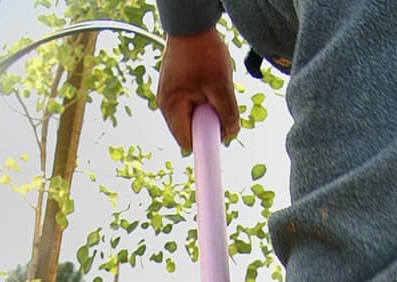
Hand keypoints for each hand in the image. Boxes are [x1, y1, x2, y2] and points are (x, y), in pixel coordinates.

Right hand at [157, 29, 240, 150]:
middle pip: (189, 130)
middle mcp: (166, 105)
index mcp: (172, 107)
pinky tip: (208, 84)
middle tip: (219, 105)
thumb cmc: (203, 51)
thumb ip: (227, 113)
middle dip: (207, 123)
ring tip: (213, 89)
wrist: (191, 24)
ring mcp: (169, 96)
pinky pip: (190, 104)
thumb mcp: (221, 85)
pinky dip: (202, 100)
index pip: (187, 141)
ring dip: (206, 110)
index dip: (204, 143)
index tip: (219, 137)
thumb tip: (230, 134)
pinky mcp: (175, 88)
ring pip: (191, 116)